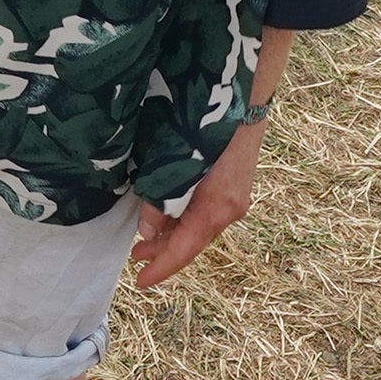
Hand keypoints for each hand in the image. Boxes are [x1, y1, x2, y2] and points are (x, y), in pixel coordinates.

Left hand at [130, 119, 259, 288]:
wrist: (244, 98)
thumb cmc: (207, 130)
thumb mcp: (173, 167)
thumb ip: (159, 201)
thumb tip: (148, 230)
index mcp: (216, 210)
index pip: (184, 250)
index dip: (161, 267)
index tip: (140, 281)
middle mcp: (230, 209)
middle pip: (192, 240)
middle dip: (163, 250)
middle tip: (135, 256)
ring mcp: (236, 197)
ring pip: (199, 225)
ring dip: (172, 232)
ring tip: (146, 236)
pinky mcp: (235, 184)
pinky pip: (206, 211)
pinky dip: (184, 217)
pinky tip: (169, 212)